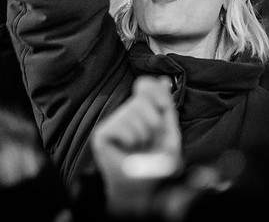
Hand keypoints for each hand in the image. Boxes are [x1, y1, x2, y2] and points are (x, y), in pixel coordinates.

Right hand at [92, 76, 181, 215]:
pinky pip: (124, 128)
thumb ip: (165, 106)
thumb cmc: (155, 161)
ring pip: (134, 115)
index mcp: (139, 110)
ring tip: (140, 148)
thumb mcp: (167, 132)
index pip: (146, 85)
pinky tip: (128, 150)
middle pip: (142, 101)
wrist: (141, 187)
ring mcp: (110, 123)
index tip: (161, 110)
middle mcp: (123, 113)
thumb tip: (163, 80)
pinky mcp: (102, 135)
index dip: (155, 93)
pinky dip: (132, 140)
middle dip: (154, 124)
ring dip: (144, 135)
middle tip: (149, 141)